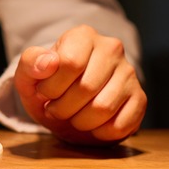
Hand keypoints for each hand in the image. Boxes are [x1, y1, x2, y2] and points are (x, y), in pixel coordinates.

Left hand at [14, 25, 146, 144]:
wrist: (65, 104)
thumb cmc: (47, 85)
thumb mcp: (28, 75)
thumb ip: (30, 63)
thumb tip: (48, 62)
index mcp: (82, 36)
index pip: (70, 63)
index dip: (52, 87)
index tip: (44, 92)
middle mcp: (111, 48)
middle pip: (86, 88)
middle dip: (63, 108)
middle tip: (55, 109)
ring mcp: (129, 72)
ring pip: (104, 108)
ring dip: (80, 122)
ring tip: (72, 116)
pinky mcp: (139, 97)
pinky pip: (122, 124)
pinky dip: (100, 132)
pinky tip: (91, 125)